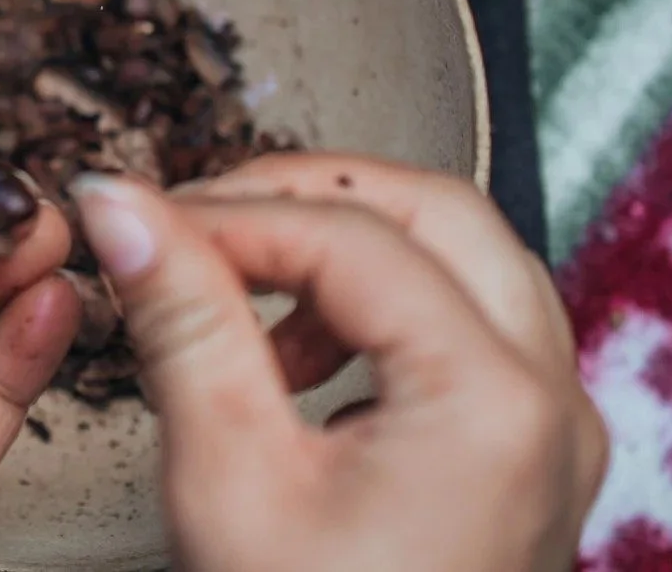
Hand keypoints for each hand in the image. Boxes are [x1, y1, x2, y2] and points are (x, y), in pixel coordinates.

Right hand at [70, 156, 605, 571]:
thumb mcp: (226, 476)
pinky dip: (381, 303)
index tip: (128, 217)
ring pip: (462, 257)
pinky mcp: (531, 456)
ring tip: (238, 289)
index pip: (344, 236)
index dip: (224, 212)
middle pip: (434, 212)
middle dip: (304, 196)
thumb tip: (118, 200)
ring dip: (346, 245)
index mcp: (490, 400)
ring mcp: (553, 430)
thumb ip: (181, 319)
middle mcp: (548, 400)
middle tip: (194, 220)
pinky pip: (471, 321)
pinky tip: (292, 357)